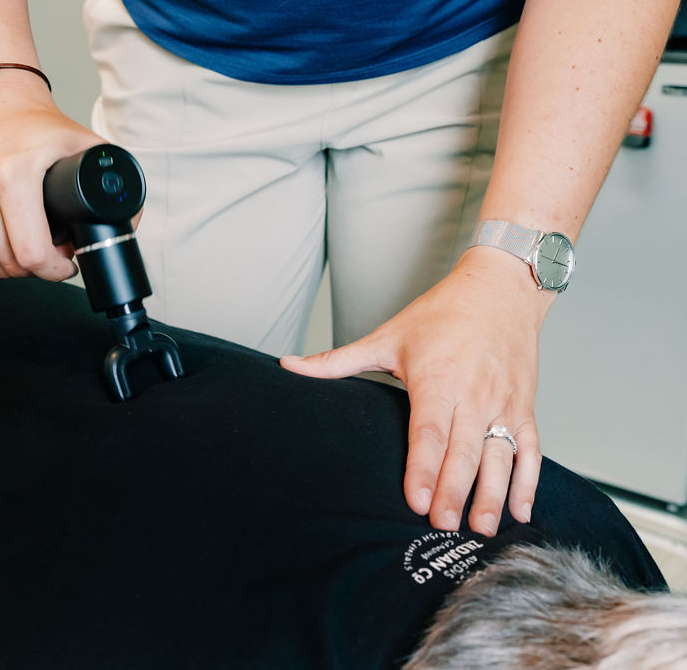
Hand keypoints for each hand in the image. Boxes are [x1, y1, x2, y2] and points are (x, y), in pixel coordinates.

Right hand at [0, 73, 104, 278]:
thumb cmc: (37, 123)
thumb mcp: (82, 144)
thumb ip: (112, 181)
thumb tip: (127, 223)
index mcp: (13, 174)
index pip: (31, 253)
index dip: (56, 269)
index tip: (67, 262)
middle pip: (11, 265)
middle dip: (39, 269)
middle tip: (55, 253)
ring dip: (15, 267)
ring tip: (34, 246)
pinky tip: (8, 246)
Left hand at [281, 247, 551, 536]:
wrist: (500, 288)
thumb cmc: (441, 313)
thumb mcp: (387, 335)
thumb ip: (337, 360)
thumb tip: (287, 365)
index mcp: (438, 378)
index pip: (429, 431)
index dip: (422, 467)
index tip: (415, 501)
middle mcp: (475, 392)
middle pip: (464, 450)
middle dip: (454, 491)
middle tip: (442, 527)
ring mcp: (504, 401)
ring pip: (501, 455)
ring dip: (493, 494)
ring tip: (482, 530)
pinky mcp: (525, 406)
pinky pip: (530, 449)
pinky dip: (528, 482)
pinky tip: (520, 511)